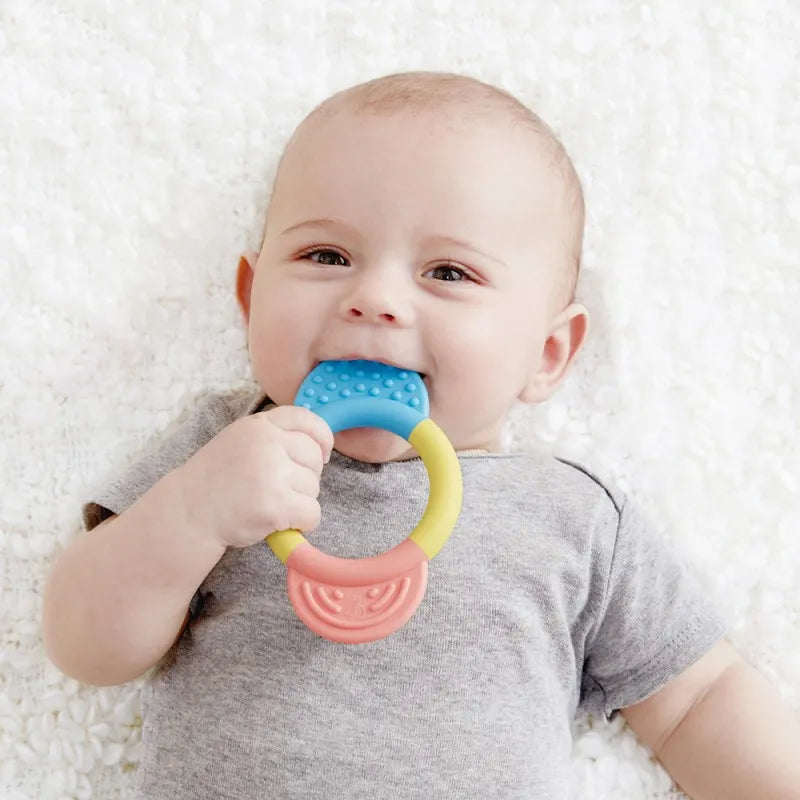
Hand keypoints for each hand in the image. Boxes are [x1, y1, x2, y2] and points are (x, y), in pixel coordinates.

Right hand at [174, 405, 333, 548]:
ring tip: (269, 503)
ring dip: (299, 501)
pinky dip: (302, 523)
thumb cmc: (217, 480)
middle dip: (306, 476)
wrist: (187, 513)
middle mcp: (268, 444)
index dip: (322, 438)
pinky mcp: (276, 505)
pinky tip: (279, 521)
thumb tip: (318, 444)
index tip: (322, 453)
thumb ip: (272, 436)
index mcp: (259, 425)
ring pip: (313, 488)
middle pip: (314, 457)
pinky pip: (312, 513)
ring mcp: (272, 474)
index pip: (307, 419)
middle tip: (281, 488)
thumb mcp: (240, 440)